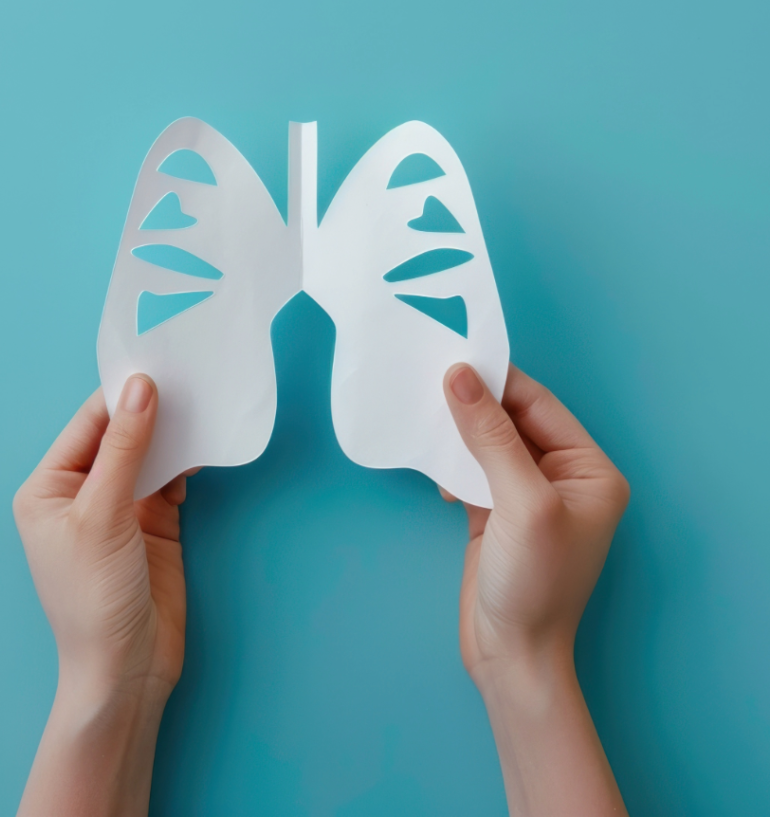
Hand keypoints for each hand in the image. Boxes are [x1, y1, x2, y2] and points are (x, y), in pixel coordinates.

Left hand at [13, 376, 189, 816]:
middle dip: (151, 411)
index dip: (122, 396)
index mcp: (48, 488)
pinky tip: (203, 446)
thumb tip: (140, 387)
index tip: (159, 366)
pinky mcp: (153, 523)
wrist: (126, 671)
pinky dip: (186, 463)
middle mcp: (81, 492)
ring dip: (172, 434)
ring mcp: (119, 507)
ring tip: (202, 406)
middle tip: (189, 380)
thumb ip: (124, 449)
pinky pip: (169, 479)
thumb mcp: (103, 517)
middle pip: (119, 435)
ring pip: (148, 454)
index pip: (88, 426)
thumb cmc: (94, 598)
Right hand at [443, 363, 629, 816]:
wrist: (510, 657)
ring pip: (488, 443)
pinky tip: (438, 473)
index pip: (539, 406)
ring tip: (426, 420)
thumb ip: (491, 437)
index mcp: (589, 470)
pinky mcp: (496, 513)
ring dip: (459, 432)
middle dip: (474, 405)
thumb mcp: (520, 502)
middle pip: (512, 420)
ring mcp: (528, 496)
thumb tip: (460, 377)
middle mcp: (564, 477)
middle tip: (430, 382)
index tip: (453, 359)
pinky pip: (473, 469)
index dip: (497, 381)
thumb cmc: (533, 584)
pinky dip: (452, 464)